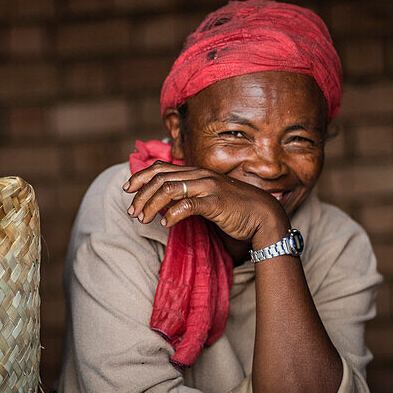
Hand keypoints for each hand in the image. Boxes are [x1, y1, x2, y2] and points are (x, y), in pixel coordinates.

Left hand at [123, 161, 288, 247]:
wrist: (263, 215)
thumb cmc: (235, 209)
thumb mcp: (208, 198)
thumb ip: (189, 196)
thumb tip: (165, 204)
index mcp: (197, 172)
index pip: (161, 168)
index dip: (141, 176)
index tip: (128, 189)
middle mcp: (200, 176)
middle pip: (160, 179)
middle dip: (141, 195)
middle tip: (132, 212)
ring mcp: (208, 187)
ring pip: (169, 189)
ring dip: (151, 204)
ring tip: (143, 219)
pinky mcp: (215, 202)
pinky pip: (187, 205)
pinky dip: (172, 214)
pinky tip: (165, 223)